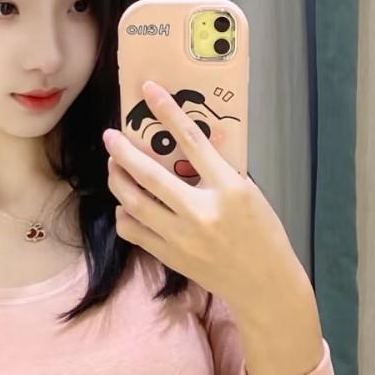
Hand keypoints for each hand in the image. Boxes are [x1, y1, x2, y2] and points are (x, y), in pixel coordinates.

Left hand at [103, 78, 308, 308]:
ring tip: (114, 167)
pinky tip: (126, 205)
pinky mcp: (170, 256)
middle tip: (110, 136)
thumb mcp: (250, 194)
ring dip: (118, 181)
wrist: (264, 283)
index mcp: (228, 190)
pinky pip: (134, 231)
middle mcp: (201, 212)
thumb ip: (220, 172)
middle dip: (123, 152)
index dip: (168, 112)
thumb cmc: (262, 234)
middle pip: (149, 175)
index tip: (149, 90)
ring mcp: (181, 237)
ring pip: (134, 203)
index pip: (193, 142)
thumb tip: (188, 146)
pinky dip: (125, 214)